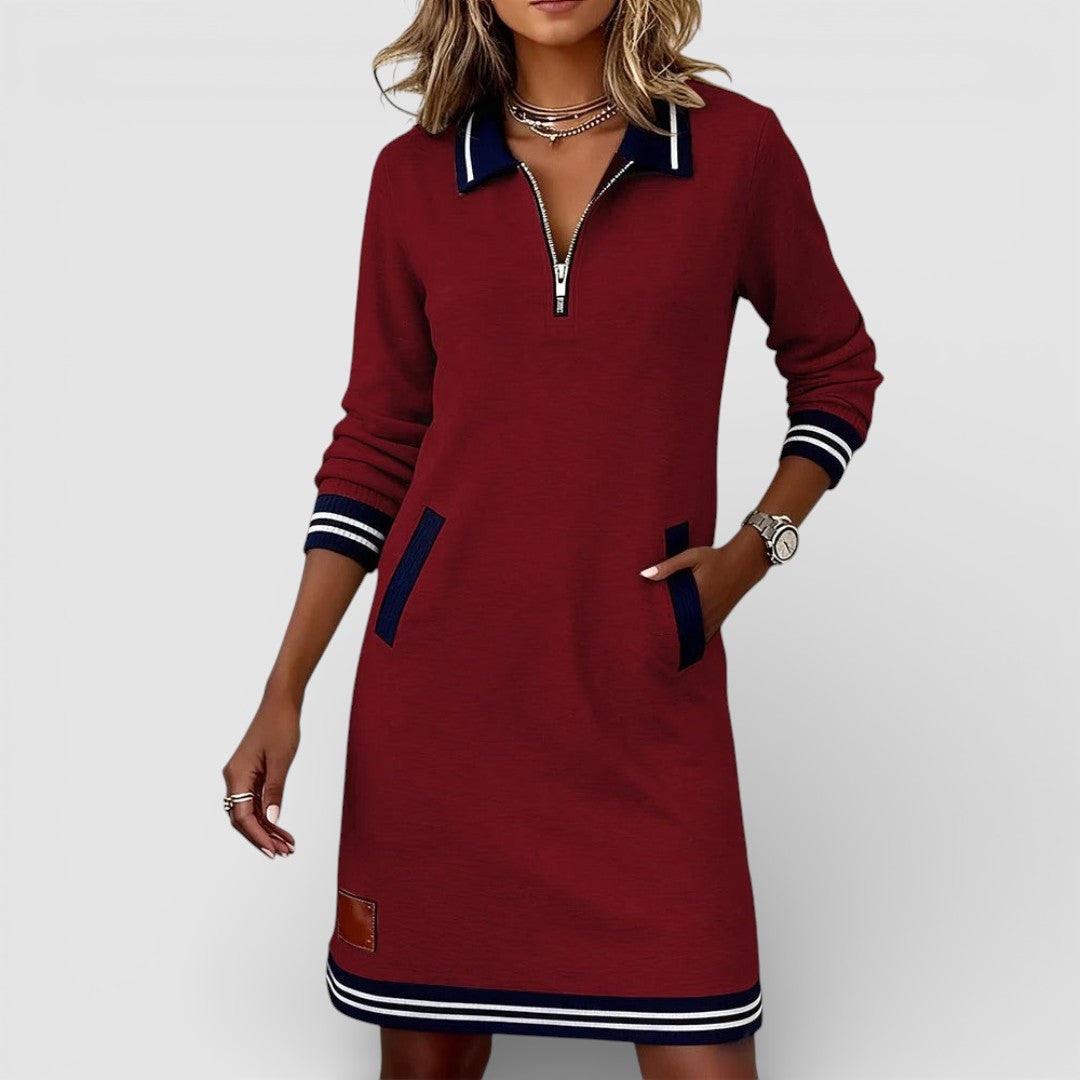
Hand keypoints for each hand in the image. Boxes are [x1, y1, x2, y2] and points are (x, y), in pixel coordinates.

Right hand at [222, 689, 299, 858]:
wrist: (281, 703)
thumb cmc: (281, 726)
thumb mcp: (281, 760)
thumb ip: (275, 791)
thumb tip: (270, 820)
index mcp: (236, 775)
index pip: (242, 816)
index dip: (257, 836)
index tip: (273, 850)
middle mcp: (235, 778)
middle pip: (243, 818)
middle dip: (262, 837)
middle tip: (284, 852)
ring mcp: (242, 776)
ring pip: (250, 812)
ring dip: (267, 829)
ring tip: (287, 845)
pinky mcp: (252, 773)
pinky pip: (256, 801)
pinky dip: (268, 815)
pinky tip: (280, 827)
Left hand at [641, 526, 770, 640]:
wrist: (744, 563)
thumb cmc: (715, 558)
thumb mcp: (691, 556)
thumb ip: (668, 566)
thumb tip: (644, 574)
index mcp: (696, 595)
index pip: (670, 615)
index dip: (656, 623)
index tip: (644, 628)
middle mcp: (705, 610)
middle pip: (680, 629)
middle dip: (665, 635)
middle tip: (648, 640)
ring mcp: (713, 617)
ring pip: (692, 637)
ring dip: (679, 641)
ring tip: (661, 647)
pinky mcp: (718, 619)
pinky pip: (704, 637)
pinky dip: (693, 641)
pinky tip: (683, 646)